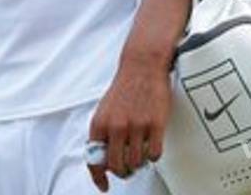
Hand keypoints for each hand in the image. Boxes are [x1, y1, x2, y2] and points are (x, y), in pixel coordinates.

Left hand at [87, 49, 171, 191]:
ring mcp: (136, 126)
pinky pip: (154, 154)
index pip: (95, 159)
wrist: (142, 66)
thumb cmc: (124, 89)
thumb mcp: (105, 110)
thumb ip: (103, 133)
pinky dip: (153, 156)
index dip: (98, 177)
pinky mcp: (155, 124)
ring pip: (136, 162)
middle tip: (128, 168)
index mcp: (100, 123)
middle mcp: (116, 126)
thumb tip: (102, 158)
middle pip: (117, 167)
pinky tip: (152, 146)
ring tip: (140, 153)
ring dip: (139, 163)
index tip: (103, 186)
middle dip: (123, 172)